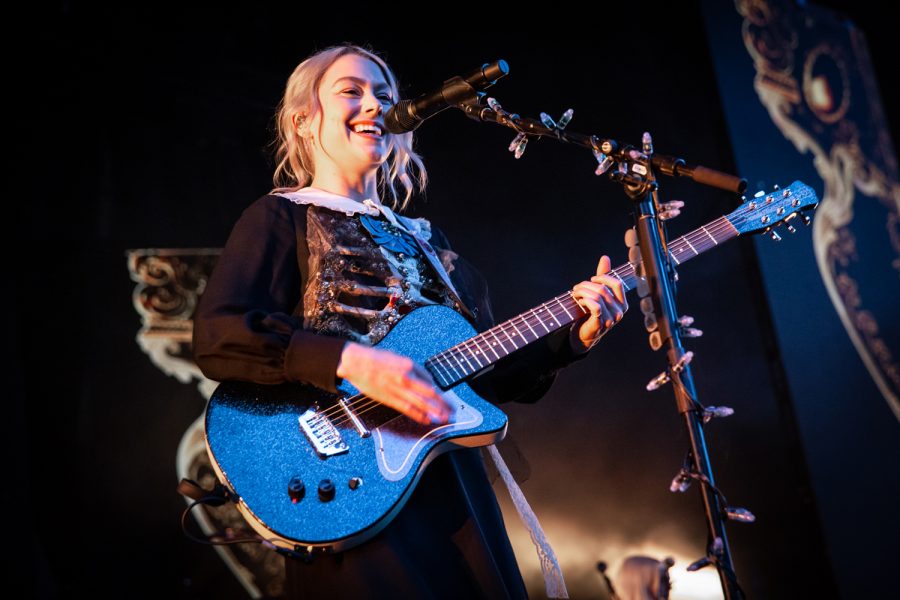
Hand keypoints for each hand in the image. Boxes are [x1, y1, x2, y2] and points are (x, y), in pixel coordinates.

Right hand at [336, 342, 451, 425]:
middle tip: (453, 410)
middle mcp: (406, 377)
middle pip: (430, 393)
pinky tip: (426, 419)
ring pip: (421, 403)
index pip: (430, 380)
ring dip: (435, 412)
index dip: (439, 391)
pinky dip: (418, 415)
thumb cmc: (376, 358)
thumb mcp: (398, 357)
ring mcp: (398, 389)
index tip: (445, 397)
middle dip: (444, 403)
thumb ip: (412, 368)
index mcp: (409, 365)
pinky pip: (407, 409)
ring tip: (445, 418)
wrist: (356, 362)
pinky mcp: (388, 398)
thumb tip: (425, 379)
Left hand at [570, 255, 627, 352]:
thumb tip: (605, 257)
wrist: (583, 334)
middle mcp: (619, 312)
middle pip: (603, 289)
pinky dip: (585, 300)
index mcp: (622, 303)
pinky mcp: (600, 324)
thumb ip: (603, 276)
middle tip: (577, 288)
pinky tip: (579, 301)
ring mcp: (611, 319)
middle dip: (586, 285)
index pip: (617, 284)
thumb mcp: (598, 293)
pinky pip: (595, 306)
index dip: (603, 278)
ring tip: (575, 294)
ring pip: (597, 296)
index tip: (591, 279)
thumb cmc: (591, 313)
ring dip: (582, 292)